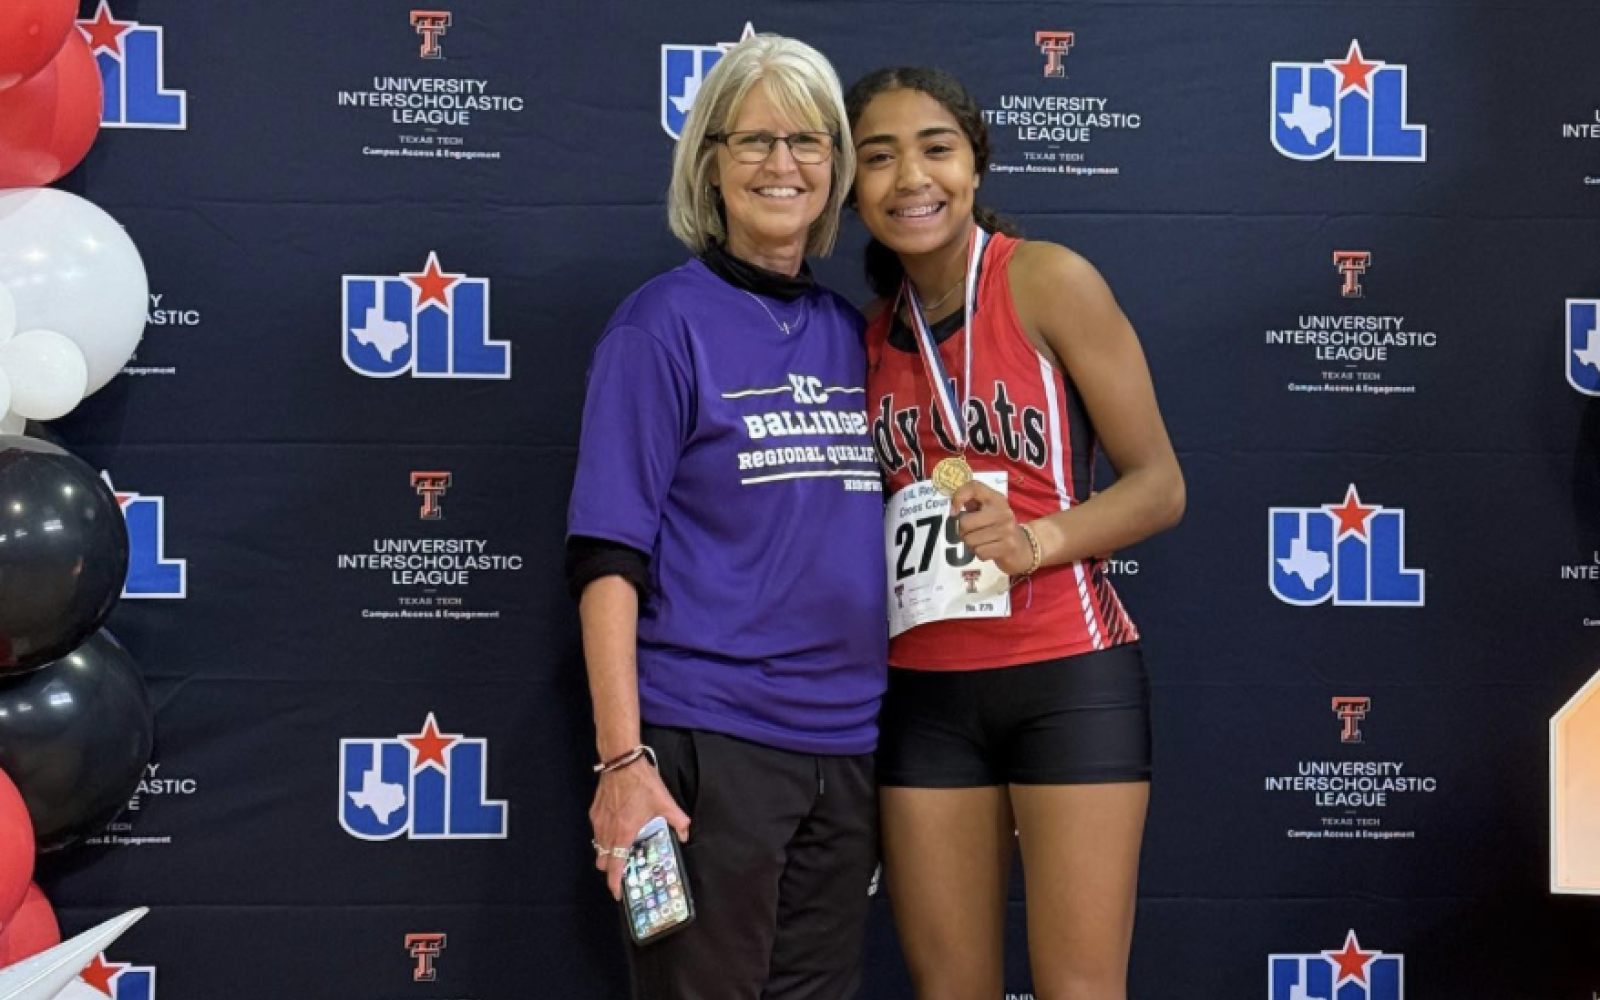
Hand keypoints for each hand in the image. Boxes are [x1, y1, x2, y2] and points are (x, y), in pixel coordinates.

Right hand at [589, 758, 690, 899]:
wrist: (621, 760)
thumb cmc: (640, 781)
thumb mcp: (665, 802)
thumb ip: (678, 820)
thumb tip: (685, 833)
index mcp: (624, 832)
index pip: (615, 866)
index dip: (614, 883)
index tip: (617, 892)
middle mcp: (607, 830)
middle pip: (603, 860)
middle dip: (611, 869)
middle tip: (623, 869)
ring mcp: (599, 820)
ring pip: (598, 846)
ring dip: (607, 852)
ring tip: (621, 848)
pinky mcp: (594, 811)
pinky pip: (596, 831)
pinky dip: (604, 835)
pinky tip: (616, 827)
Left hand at [950, 480, 1034, 574]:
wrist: (1024, 547)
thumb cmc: (998, 527)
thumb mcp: (988, 510)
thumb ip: (971, 503)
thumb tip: (953, 508)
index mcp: (996, 498)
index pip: (974, 487)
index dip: (958, 497)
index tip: (954, 511)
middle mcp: (1002, 511)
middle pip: (964, 522)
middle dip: (962, 532)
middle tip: (971, 533)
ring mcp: (1006, 529)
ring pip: (970, 540)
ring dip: (971, 545)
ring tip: (982, 541)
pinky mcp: (1007, 546)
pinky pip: (979, 552)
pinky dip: (980, 554)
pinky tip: (989, 549)